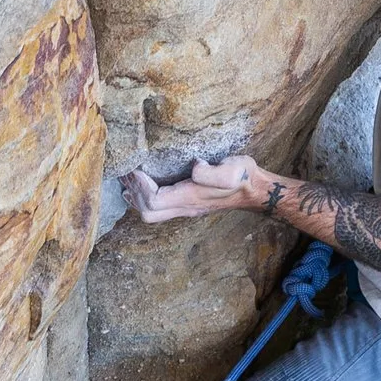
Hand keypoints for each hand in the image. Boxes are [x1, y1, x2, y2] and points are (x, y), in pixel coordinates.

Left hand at [125, 155, 262, 225]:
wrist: (253, 190)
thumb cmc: (243, 177)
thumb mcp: (234, 170)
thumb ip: (214, 172)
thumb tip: (194, 168)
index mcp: (191, 198)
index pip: (155, 201)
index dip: (141, 187)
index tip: (137, 168)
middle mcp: (184, 207)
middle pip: (148, 213)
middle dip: (134, 192)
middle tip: (128, 172)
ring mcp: (184, 208)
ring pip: (150, 213)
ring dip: (135, 196)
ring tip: (127, 176)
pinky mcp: (184, 204)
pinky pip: (156, 208)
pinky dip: (142, 197)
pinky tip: (137, 185)